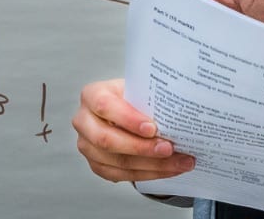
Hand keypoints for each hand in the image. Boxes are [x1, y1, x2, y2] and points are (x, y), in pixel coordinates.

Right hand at [71, 78, 194, 182]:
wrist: (126, 110)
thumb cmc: (133, 97)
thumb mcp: (139, 89)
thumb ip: (150, 98)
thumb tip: (179, 113)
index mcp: (92, 95)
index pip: (105, 106)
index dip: (128, 119)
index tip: (152, 128)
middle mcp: (84, 121)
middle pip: (107, 140)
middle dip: (142, 148)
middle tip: (169, 148)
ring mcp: (88, 145)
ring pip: (117, 162)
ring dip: (152, 165)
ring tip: (179, 162)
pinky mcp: (97, 164)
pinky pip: (122, 175)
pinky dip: (149, 174)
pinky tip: (168, 169)